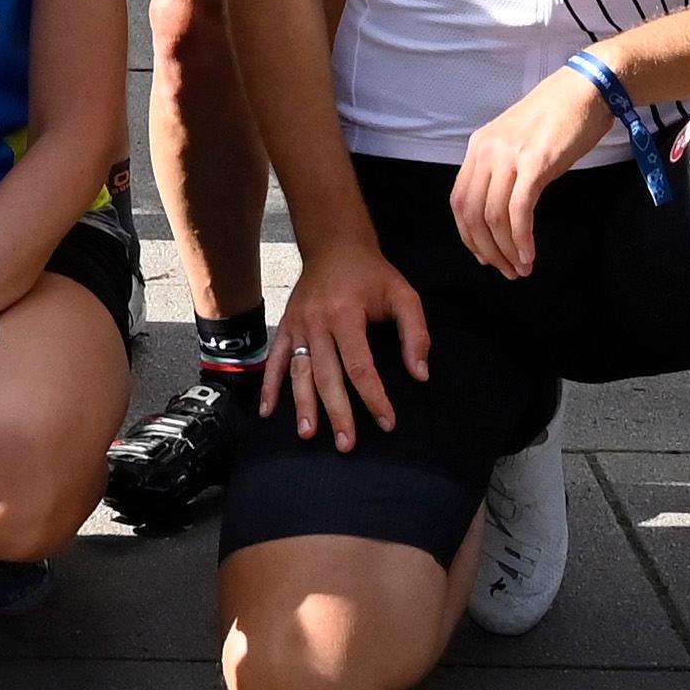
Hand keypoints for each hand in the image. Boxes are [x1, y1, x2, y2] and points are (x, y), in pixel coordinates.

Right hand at [259, 244, 428, 448]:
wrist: (334, 245)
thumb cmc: (372, 274)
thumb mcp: (403, 295)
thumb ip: (416, 334)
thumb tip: (420, 374)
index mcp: (346, 313)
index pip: (360, 365)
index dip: (374, 397)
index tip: (387, 422)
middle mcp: (317, 322)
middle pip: (326, 375)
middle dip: (337, 412)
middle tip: (347, 444)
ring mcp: (297, 325)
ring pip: (299, 372)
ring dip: (303, 406)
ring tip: (309, 434)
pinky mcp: (285, 326)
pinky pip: (276, 361)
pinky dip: (270, 387)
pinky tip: (269, 412)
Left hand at [450, 65, 611, 279]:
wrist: (587, 88)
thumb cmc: (559, 116)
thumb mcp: (519, 142)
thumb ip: (504, 169)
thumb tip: (500, 211)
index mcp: (479, 146)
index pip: (460, 200)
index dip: (468, 235)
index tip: (485, 256)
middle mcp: (486, 150)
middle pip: (472, 213)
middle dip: (486, 249)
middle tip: (505, 270)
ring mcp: (509, 156)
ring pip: (493, 217)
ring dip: (506, 250)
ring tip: (521, 268)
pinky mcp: (534, 163)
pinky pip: (519, 212)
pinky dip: (522, 239)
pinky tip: (530, 254)